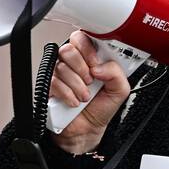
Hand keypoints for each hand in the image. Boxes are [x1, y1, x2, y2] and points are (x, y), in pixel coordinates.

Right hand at [48, 30, 130, 154]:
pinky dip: (67, 94)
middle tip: (90, 80)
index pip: (82, 38)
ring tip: (85, 96)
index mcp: (90, 58)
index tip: (95, 62)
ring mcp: (59, 74)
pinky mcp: (49, 87)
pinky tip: (74, 101)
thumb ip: (116, 73)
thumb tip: (100, 66)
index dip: (87, 48)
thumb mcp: (120, 90)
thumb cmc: (101, 107)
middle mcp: (73, 63)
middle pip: (68, 49)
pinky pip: (54, 82)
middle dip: (81, 67)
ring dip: (77, 85)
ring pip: (61, 66)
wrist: (87, 130)